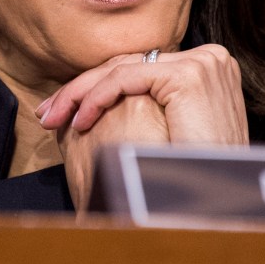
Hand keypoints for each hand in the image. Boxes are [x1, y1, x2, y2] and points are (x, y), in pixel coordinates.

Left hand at [36, 44, 249, 210]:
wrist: (214, 205)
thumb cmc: (190, 178)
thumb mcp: (172, 131)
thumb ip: (151, 105)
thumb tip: (104, 97)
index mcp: (208, 68)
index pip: (142, 67)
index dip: (101, 86)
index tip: (68, 110)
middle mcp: (210, 58)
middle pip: (130, 65)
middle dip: (84, 89)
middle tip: (50, 111)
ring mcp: (202, 64)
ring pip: (122, 69)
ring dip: (80, 94)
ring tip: (54, 117)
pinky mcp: (189, 75)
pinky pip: (126, 79)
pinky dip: (96, 98)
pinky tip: (79, 121)